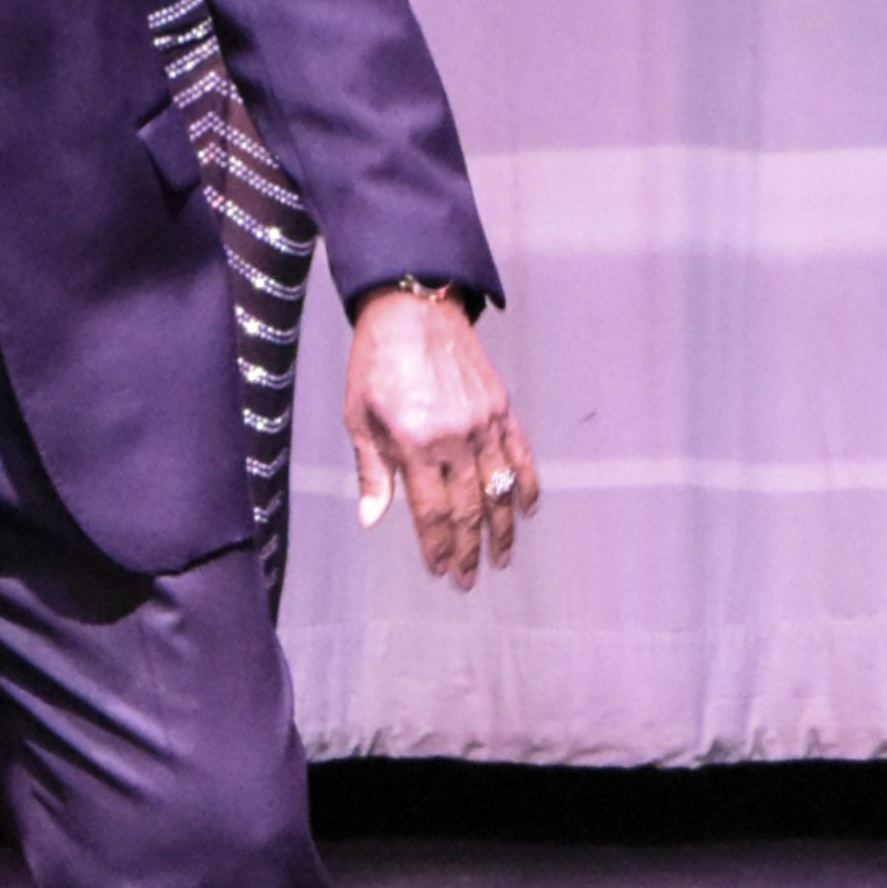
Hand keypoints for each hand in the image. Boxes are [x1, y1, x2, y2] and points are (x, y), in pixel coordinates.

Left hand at [342, 289, 537, 589]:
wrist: (413, 308)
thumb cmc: (376, 362)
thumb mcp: (358, 416)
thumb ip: (372, 471)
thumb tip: (372, 519)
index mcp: (415, 443)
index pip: (432, 511)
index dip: (438, 546)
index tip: (440, 571)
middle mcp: (454, 438)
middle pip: (469, 509)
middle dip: (469, 550)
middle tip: (469, 579)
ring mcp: (483, 423)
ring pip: (499, 489)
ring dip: (502, 530)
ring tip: (502, 559)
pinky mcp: (501, 407)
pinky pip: (521, 454)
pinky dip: (527, 486)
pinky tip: (528, 512)